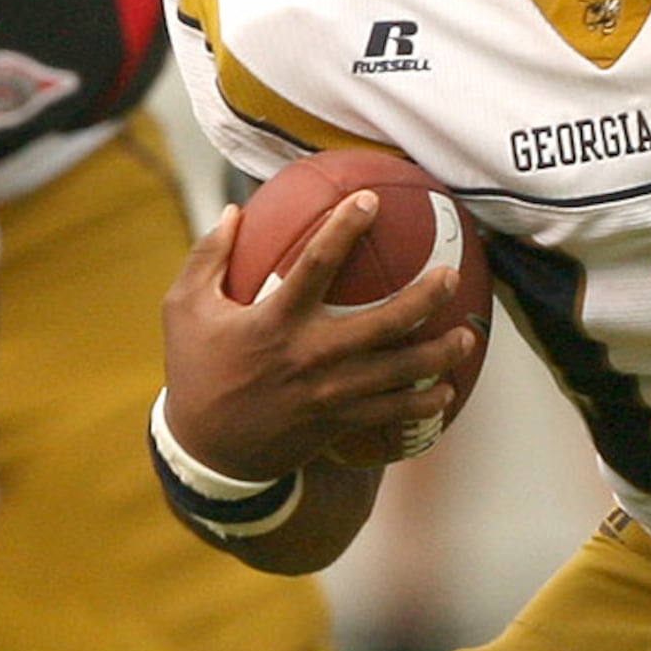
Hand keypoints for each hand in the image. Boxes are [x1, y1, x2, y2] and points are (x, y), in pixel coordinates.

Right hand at [159, 197, 478, 481]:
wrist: (207, 451)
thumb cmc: (197, 370)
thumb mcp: (183, 308)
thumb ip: (209, 256)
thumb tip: (236, 209)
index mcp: (274, 322)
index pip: (316, 265)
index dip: (344, 229)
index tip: (369, 200)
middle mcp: (310, 356)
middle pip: (382, 323)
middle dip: (423, 297)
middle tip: (450, 274)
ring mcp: (329, 394)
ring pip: (398, 373)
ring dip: (438, 354)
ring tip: (467, 335)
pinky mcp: (338, 422)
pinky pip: (390, 413)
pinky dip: (422, 404)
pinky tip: (446, 390)